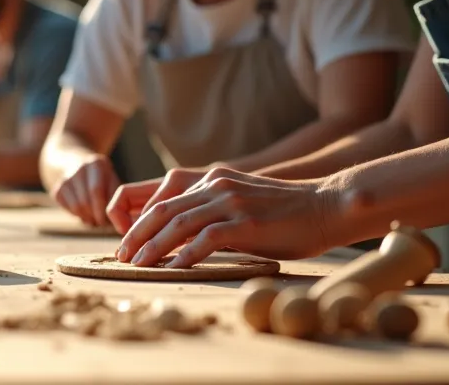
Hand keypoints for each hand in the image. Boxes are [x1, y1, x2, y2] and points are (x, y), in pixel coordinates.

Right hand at [50, 153, 118, 226]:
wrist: (77, 165)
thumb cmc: (103, 179)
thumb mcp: (112, 181)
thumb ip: (114, 196)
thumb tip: (114, 218)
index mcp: (96, 163)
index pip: (95, 190)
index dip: (100, 209)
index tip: (105, 221)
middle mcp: (79, 168)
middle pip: (85, 201)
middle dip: (94, 216)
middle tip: (100, 223)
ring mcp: (66, 178)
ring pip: (76, 207)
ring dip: (86, 218)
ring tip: (94, 219)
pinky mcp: (57, 189)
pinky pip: (68, 209)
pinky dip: (78, 215)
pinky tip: (85, 213)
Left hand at [116, 167, 339, 268]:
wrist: (326, 207)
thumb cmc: (286, 214)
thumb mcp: (241, 206)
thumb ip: (214, 214)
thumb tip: (186, 240)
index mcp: (212, 181)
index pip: (165, 199)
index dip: (141, 220)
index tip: (129, 242)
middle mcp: (216, 186)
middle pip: (163, 210)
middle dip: (137, 234)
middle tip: (122, 256)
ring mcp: (229, 202)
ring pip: (177, 224)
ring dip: (152, 246)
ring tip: (137, 264)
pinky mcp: (244, 222)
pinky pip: (205, 240)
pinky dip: (185, 255)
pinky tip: (172, 269)